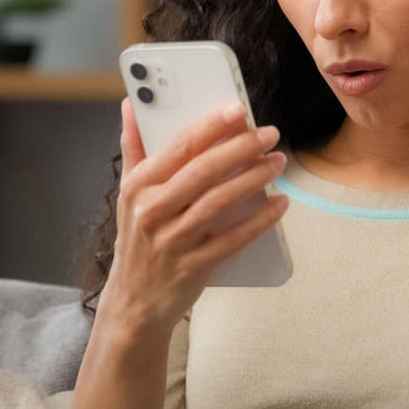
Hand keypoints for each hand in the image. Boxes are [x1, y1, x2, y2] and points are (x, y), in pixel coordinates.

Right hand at [100, 98, 289, 339]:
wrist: (134, 303)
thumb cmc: (137, 239)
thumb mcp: (127, 193)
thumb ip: (134, 147)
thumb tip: (130, 104)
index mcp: (138, 187)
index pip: (177, 148)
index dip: (210, 126)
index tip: (238, 110)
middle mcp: (152, 212)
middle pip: (203, 172)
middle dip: (240, 148)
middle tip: (269, 134)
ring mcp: (173, 242)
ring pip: (220, 202)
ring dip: (254, 179)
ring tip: (278, 162)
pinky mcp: (195, 267)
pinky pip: (235, 239)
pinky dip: (260, 220)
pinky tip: (280, 204)